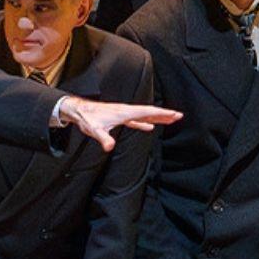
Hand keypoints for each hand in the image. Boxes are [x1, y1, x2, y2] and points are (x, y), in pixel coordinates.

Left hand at [55, 98, 182, 151]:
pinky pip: (136, 121)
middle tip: (179, 116)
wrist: (79, 111)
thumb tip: (109, 147)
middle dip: (164, 114)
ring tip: (169, 120)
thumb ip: (103, 138)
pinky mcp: (119, 118)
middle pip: (149, 112)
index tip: (175, 114)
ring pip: (144, 116)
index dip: (162, 113)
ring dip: (156, 118)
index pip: (147, 112)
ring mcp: (124, 114)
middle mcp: (127, 111)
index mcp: (125, 112)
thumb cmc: (87, 118)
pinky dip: (144, 123)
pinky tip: (150, 127)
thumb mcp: (95, 130)